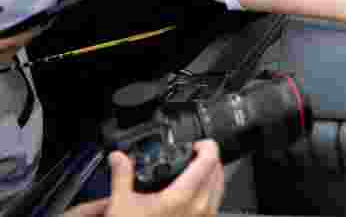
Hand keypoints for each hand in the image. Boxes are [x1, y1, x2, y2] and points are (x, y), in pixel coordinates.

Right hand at [100, 140, 224, 216]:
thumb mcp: (123, 205)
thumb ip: (122, 176)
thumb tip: (119, 158)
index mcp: (183, 197)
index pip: (209, 160)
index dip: (207, 146)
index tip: (198, 144)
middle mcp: (200, 207)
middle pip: (217, 170)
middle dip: (208, 158)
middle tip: (194, 155)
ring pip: (220, 186)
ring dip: (211, 174)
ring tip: (196, 171)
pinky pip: (216, 202)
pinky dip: (210, 191)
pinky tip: (196, 192)